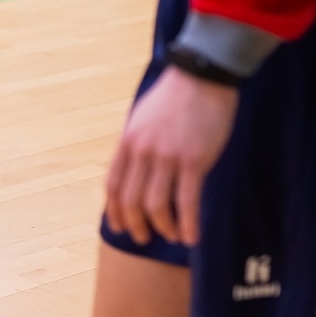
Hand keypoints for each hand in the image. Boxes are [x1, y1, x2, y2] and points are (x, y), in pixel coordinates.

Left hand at [103, 66, 237, 245]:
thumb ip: (138, 145)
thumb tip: (137, 172)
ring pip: (155, 205)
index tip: (118, 226)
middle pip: (130, 199)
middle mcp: (142, 151)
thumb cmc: (174, 98)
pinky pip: (186, 202)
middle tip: (143, 239)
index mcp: (128, 141)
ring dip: (162, 227)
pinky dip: (187, 224)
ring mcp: (166, 157)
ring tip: (171, 237)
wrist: (202, 77)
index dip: (113, 209)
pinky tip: (191, 237)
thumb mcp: (143, 119)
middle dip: (134, 224)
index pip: (113, 184)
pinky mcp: (193, 161)